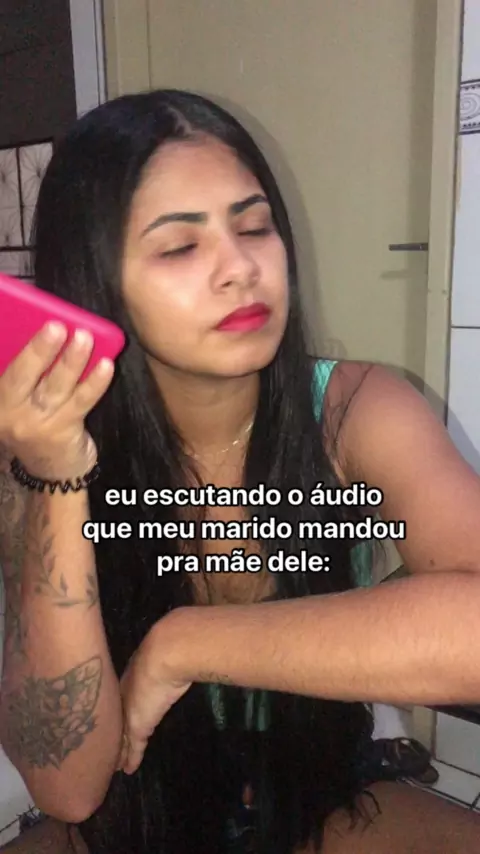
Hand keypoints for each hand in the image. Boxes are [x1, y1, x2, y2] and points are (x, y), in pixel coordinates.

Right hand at [0, 322, 113, 478]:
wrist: (51, 470)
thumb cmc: (33, 421)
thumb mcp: (17, 400)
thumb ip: (25, 372)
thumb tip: (46, 332)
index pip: (3, 370)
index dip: (17, 349)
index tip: (26, 323)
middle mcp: (10, 413)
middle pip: (22, 376)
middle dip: (39, 350)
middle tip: (56, 326)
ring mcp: (37, 424)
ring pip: (55, 387)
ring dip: (71, 361)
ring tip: (84, 338)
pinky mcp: (64, 431)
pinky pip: (82, 402)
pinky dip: (95, 382)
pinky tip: (106, 365)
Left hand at [119, 618, 191, 774]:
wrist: (165, 653)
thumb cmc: (165, 648)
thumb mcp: (159, 656)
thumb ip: (161, 660)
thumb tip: (175, 653)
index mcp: (127, 677)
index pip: (117, 703)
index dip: (113, 714)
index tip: (108, 724)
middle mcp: (123, 695)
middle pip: (113, 720)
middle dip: (109, 733)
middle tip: (102, 748)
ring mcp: (128, 710)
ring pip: (118, 735)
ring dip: (116, 749)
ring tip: (110, 762)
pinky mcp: (137, 725)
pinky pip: (132, 747)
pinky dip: (130, 759)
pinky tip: (128, 771)